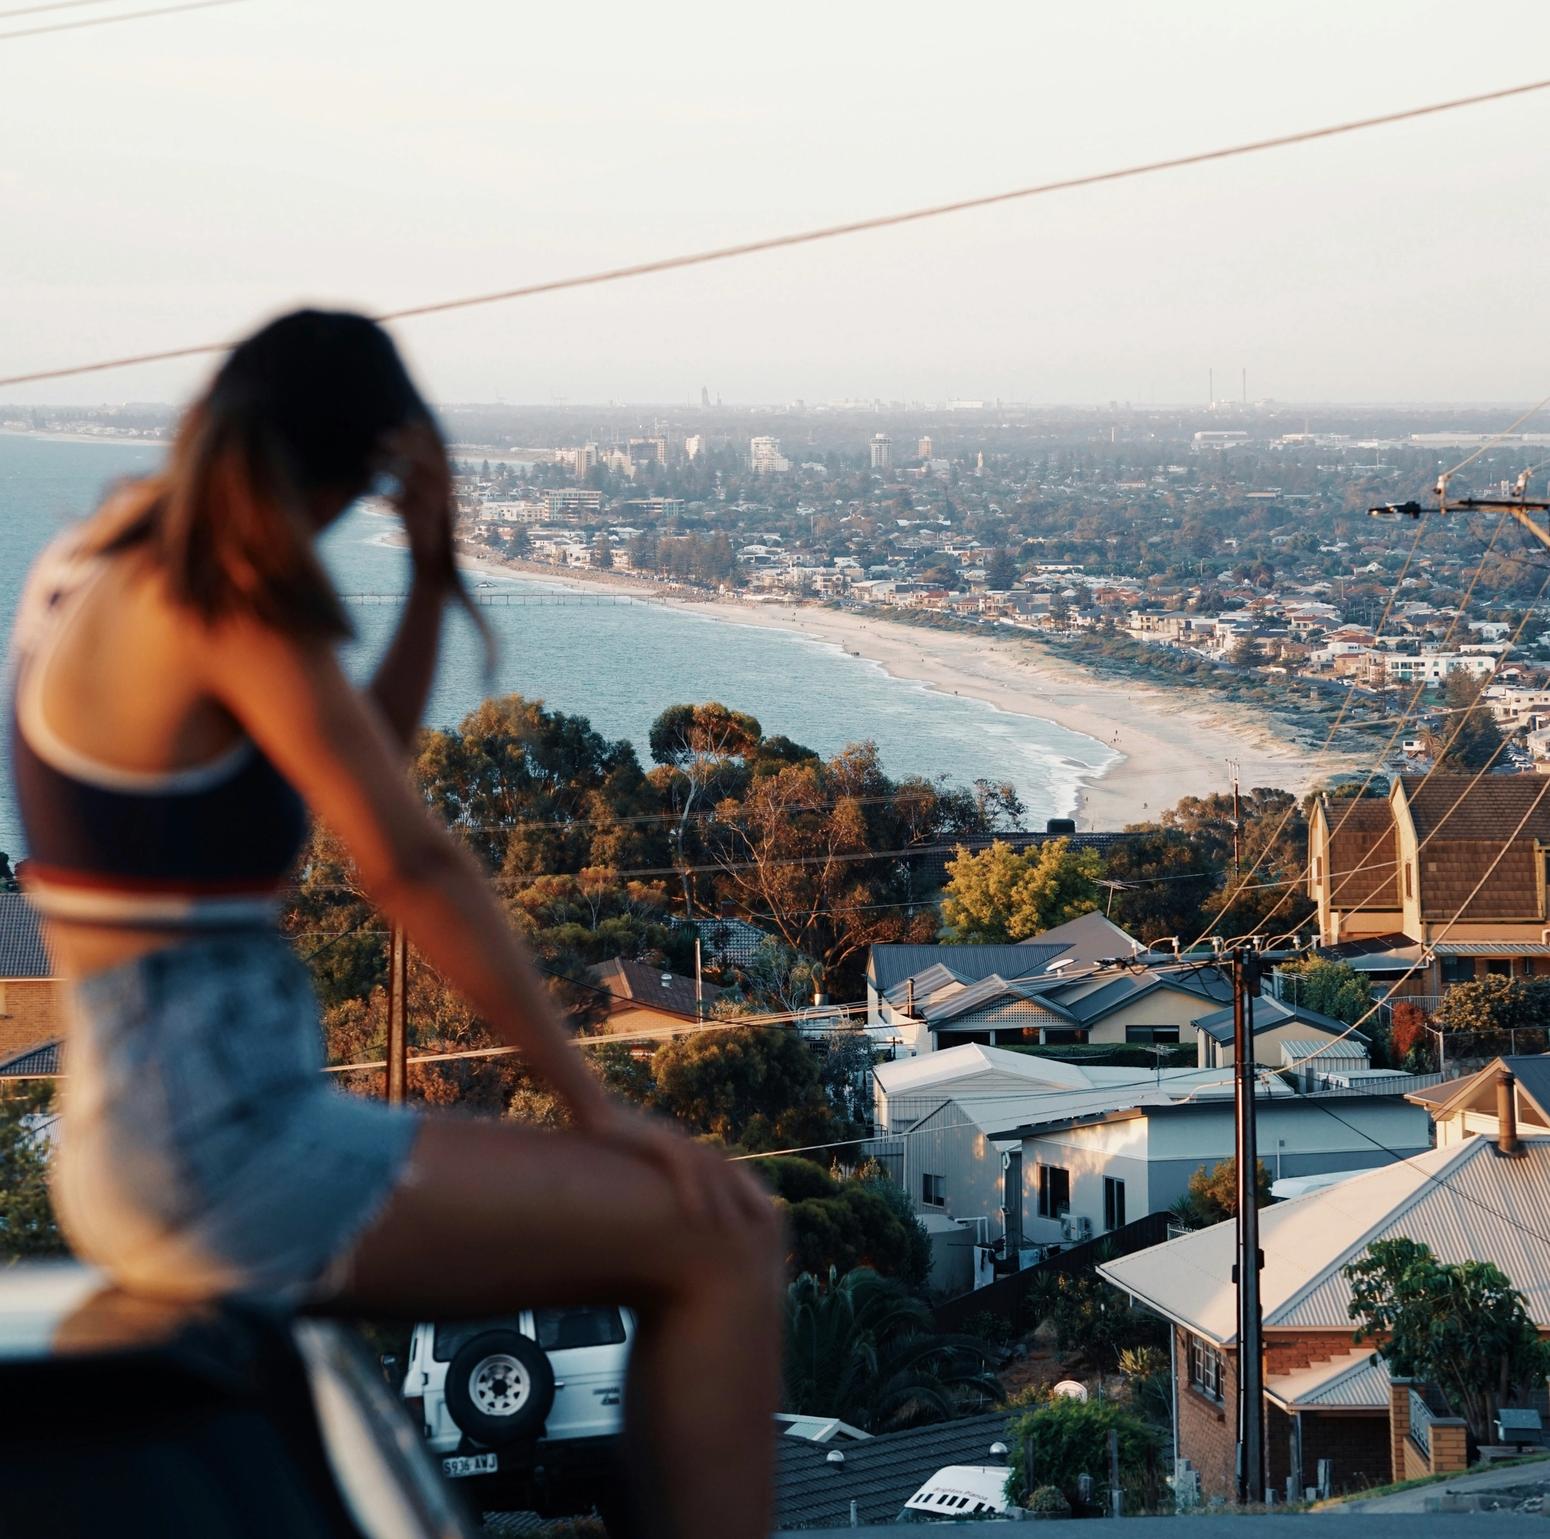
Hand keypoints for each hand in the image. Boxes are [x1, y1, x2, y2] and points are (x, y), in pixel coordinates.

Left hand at [379, 421, 452, 580]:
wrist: (431, 566)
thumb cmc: (419, 529)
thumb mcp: (415, 500)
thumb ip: (408, 478)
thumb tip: (391, 452)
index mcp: (448, 485)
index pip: (441, 453)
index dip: (427, 435)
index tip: (410, 418)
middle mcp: (446, 495)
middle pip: (430, 462)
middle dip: (408, 446)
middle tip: (382, 437)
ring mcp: (436, 511)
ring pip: (416, 481)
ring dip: (393, 469)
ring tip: (370, 462)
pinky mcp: (424, 527)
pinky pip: (405, 507)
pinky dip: (388, 500)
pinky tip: (374, 497)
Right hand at [580, 1102, 769, 1232]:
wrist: (590, 1109)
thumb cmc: (608, 1141)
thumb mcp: (635, 1166)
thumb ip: (650, 1181)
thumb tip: (654, 1206)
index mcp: (684, 1148)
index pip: (724, 1170)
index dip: (744, 1189)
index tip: (760, 1215)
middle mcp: (684, 1142)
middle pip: (727, 1170)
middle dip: (747, 1195)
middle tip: (765, 1225)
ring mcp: (672, 1140)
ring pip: (709, 1171)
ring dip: (723, 1200)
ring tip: (733, 1230)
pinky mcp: (655, 1140)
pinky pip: (682, 1168)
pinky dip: (692, 1192)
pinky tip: (698, 1217)